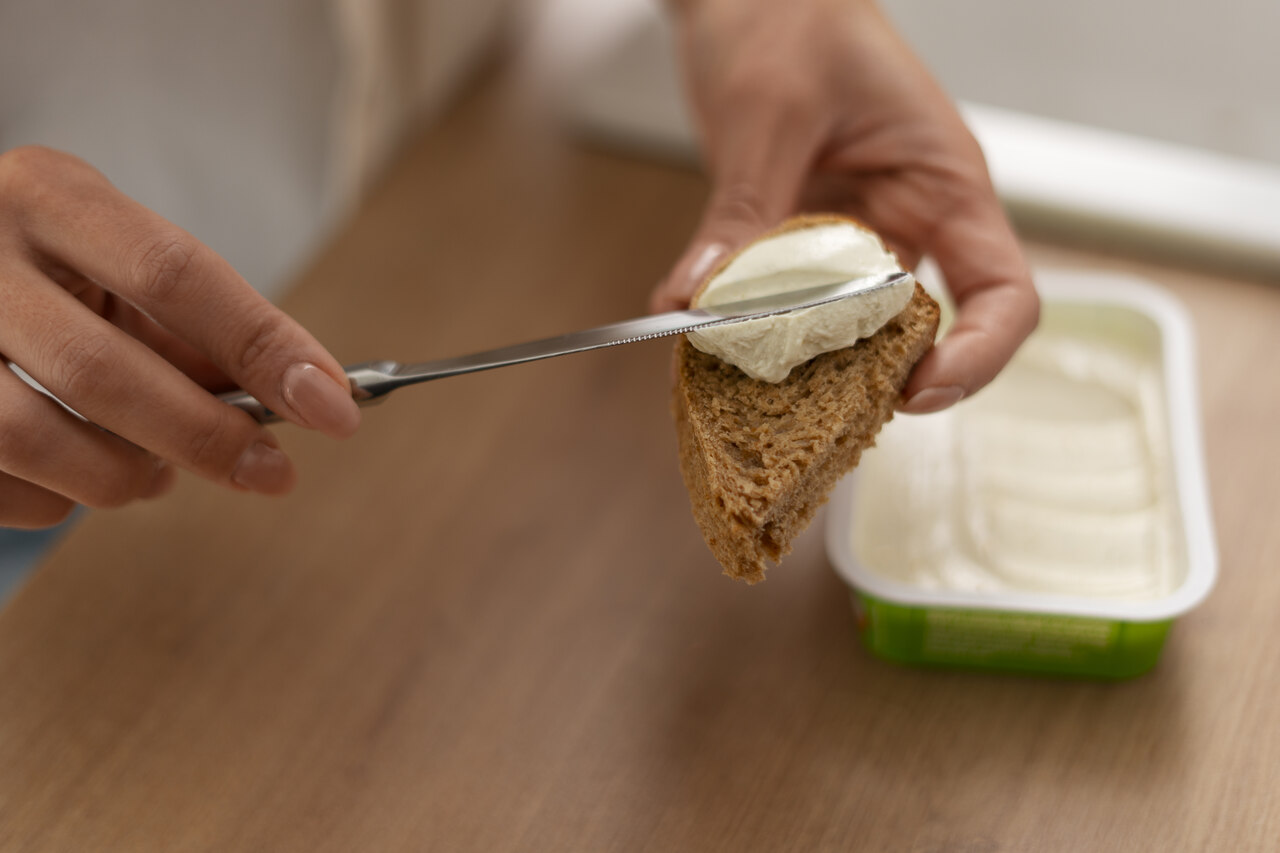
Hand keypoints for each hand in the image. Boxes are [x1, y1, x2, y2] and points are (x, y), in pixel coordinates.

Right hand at [0, 146, 361, 528]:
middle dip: (206, 437)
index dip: (262, 348)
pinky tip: (74, 474)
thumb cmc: (52, 277)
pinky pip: (1, 486)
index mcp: (47, 196)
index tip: (335, 407)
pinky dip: (59, 500)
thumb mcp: (116, 268)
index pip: (174, 274)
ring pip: (39, 441)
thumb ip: (197, 331)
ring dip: (125, 476)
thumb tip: (306, 398)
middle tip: (271, 472)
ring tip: (155, 472)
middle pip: (105, 371)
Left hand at [653, 0, 1037, 412]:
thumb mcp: (768, 115)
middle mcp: (909, 221)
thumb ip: (743, 213)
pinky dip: (752, 327)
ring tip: (736, 379)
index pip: (1002, 293)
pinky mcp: (805, 243)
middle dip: (865, 379)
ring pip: (845, 329)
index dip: (979, 357)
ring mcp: (856, 237)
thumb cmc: (789, 17)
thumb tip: (697, 302)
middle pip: (917, 331)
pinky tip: (700, 335)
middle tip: (799, 406)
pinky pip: (790, 303)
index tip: (918, 393)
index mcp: (942, 183)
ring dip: (797, 361)